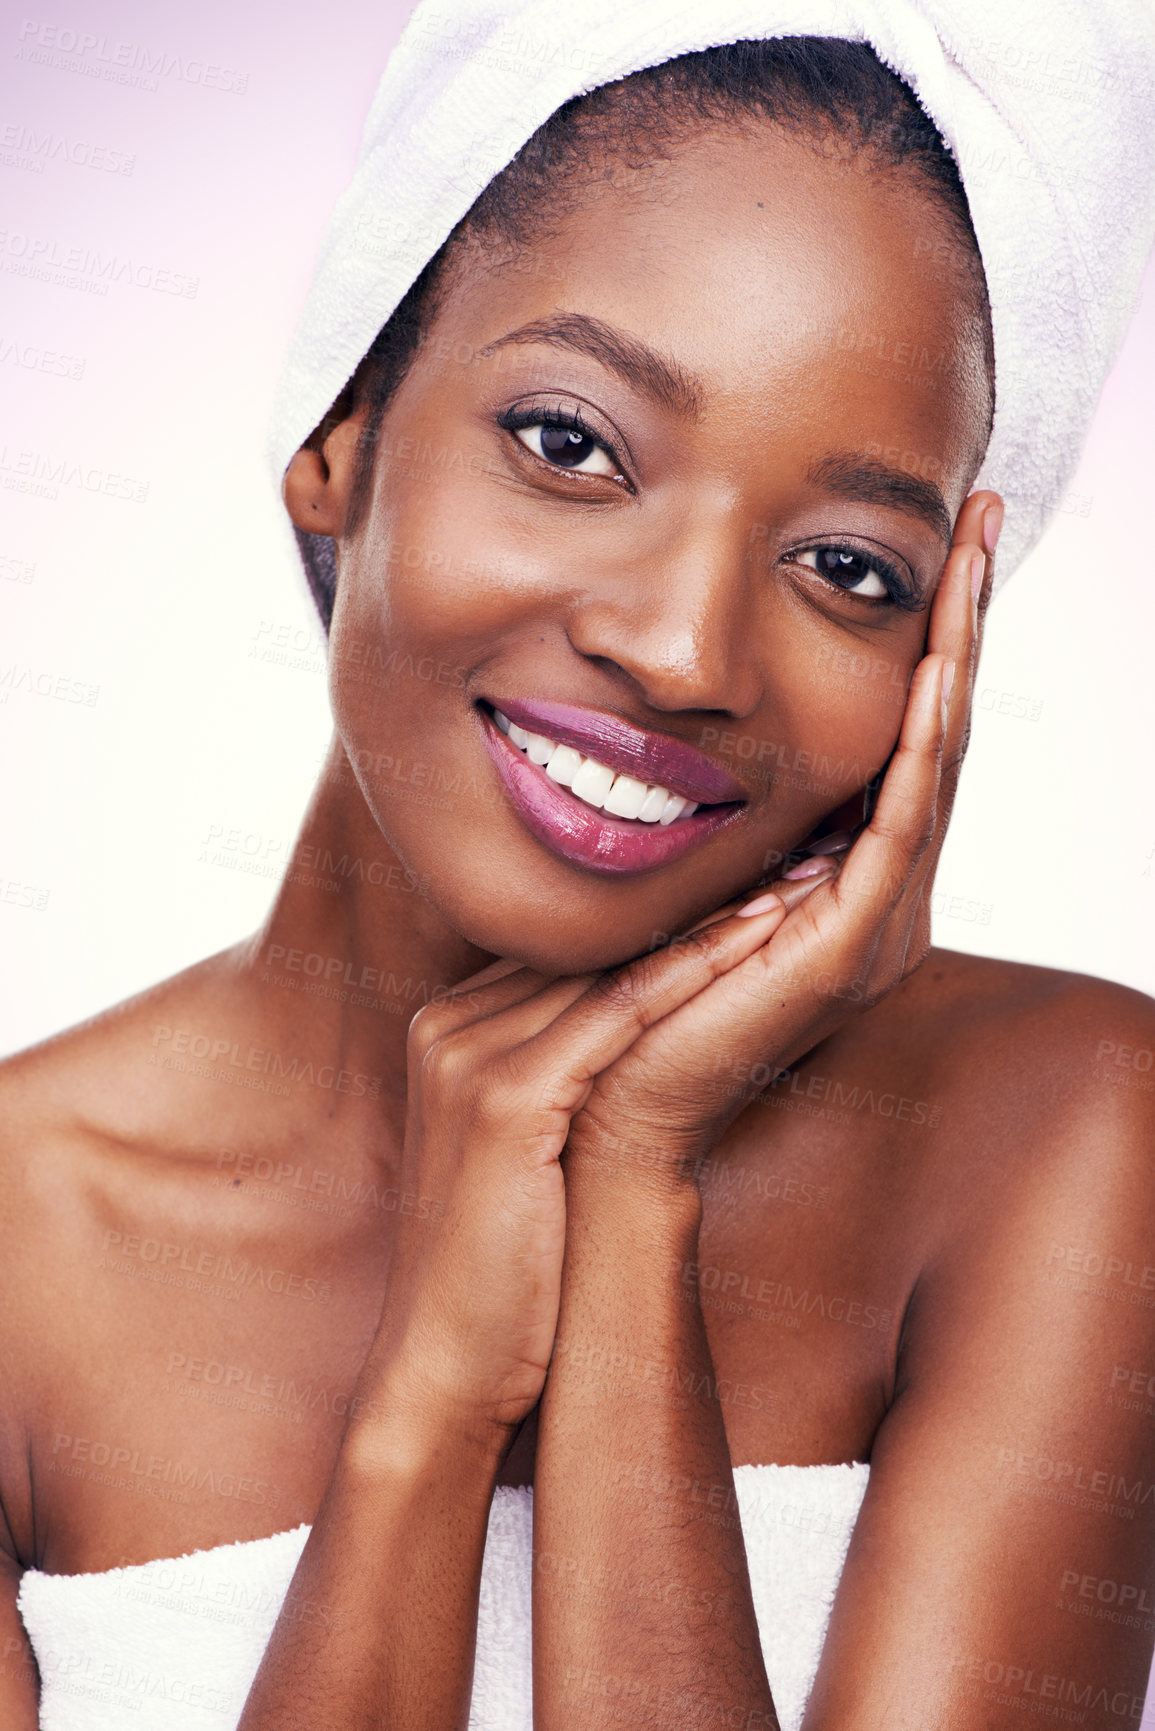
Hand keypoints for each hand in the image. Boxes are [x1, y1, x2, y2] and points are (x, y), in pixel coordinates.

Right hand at [355, 906, 796, 1440]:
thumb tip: (640, 1043)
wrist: (446, 1364)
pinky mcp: (505, 1098)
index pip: (574, 952)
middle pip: (596, 945)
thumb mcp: (524, 1153)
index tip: (748, 881)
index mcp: (449, 1031)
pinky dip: (698, 971)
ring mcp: (469, 1056)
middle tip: (792, 855)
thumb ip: (558, 1078)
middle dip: (698, 902)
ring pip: (617, 966)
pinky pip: (620, 1015)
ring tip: (798, 879)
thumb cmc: (503, 1270)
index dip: (667, 917)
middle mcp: (449, 1027)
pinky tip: (762, 938)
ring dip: (716, 920)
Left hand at [564, 489, 1001, 1178]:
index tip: (933, 548)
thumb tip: (689, 737)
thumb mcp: (677, 879)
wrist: (609, 1114)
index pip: (895, 737)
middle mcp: (877, 895)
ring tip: (974, 562)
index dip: (918, 645)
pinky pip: (901, 823)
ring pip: (932, 762)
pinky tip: (936, 668)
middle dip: (957, 627)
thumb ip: (712, 817)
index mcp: (841, 879)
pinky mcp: (851, 948)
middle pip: (932, 735)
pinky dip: (922, 742)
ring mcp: (873, 922)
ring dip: (954, 659)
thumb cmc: (622, 1001)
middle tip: (983, 523)